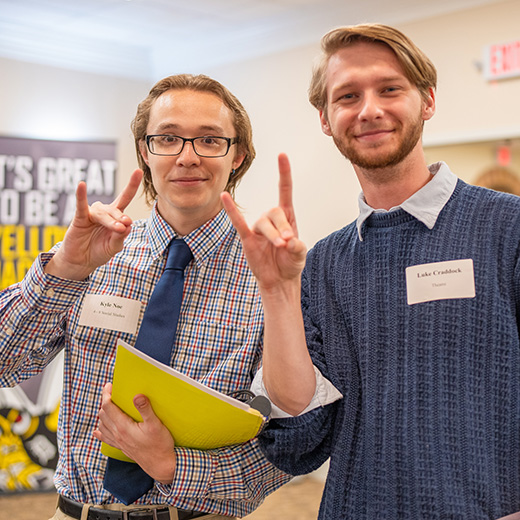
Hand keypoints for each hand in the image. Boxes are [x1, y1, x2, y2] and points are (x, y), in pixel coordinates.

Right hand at [45, 169, 142, 279]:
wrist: (80, 262)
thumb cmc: (98, 252)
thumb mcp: (113, 247)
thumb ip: (120, 237)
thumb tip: (128, 225)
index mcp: (115, 217)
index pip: (125, 197)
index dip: (131, 185)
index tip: (138, 171)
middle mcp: (104, 212)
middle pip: (115, 211)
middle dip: (120, 219)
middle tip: (124, 226)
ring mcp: (91, 214)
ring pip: (103, 213)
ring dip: (110, 221)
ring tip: (117, 229)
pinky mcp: (79, 218)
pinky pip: (81, 206)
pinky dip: (81, 196)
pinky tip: (81, 185)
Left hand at [93, 383, 175, 483]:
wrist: (161, 465)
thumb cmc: (160, 445)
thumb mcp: (155, 425)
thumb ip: (145, 409)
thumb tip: (137, 395)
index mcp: (123, 427)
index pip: (108, 407)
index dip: (106, 394)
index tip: (109, 385)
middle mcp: (118, 435)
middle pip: (103, 415)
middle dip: (104, 401)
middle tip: (110, 391)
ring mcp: (119, 442)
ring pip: (103, 425)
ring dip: (103, 414)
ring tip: (109, 404)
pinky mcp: (122, 447)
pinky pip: (106, 438)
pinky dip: (101, 431)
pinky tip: (98, 430)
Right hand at [221, 154, 305, 292]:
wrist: (279, 280)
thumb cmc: (290, 263)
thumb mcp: (300, 254)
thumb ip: (297, 247)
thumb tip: (289, 241)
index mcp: (287, 217)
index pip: (284, 191)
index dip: (284, 174)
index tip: (282, 156)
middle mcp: (272, 219)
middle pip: (275, 212)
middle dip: (282, 226)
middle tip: (288, 242)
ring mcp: (258, 228)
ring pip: (263, 223)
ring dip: (272, 234)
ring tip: (280, 246)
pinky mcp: (247, 238)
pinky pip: (238, 222)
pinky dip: (232, 209)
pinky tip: (224, 196)